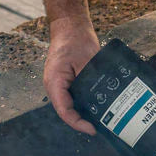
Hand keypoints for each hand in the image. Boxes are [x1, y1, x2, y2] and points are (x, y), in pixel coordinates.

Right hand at [45, 15, 98, 135]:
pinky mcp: (66, 83)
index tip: (92, 129)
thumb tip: (101, 101)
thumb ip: (91, 81)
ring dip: (84, 114)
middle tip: (101, 126)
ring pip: (70, 107)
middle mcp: (54, 87)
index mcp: (54, 82)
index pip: (64, 111)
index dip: (78, 123)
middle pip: (67, 112)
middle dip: (82, 121)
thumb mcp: (87, 61)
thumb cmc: (75, 40)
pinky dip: (85, 104)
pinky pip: (74, 98)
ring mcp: (59, 85)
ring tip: (101, 120)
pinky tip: (97, 107)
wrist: (70, 26)